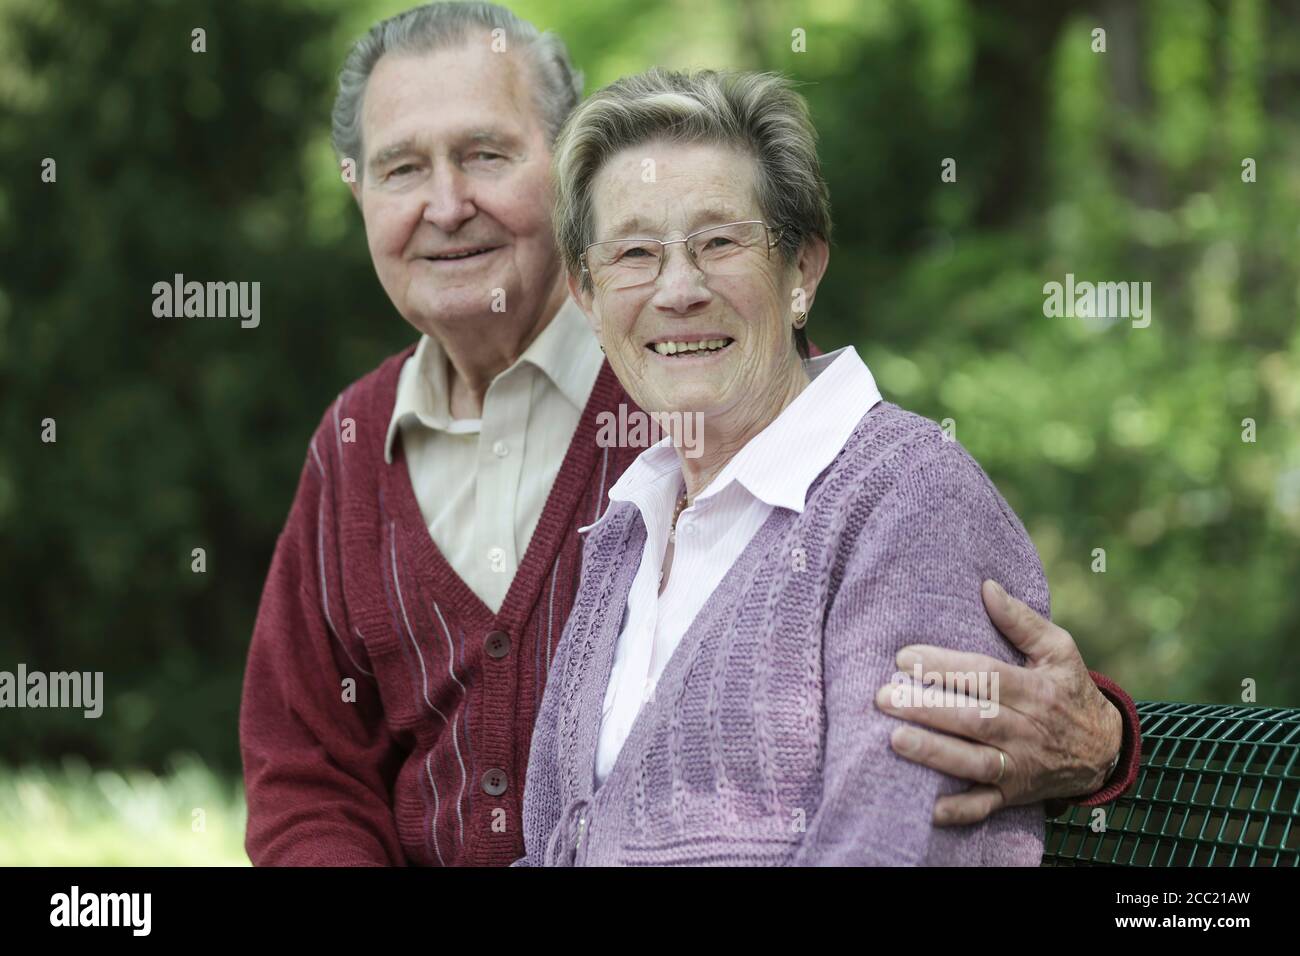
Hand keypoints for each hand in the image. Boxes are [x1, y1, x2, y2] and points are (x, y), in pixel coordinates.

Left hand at [874, 579, 1122, 825]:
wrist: (1103, 750)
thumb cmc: (1069, 690)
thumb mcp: (1059, 650)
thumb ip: (1021, 620)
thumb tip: (987, 586)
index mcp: (1034, 690)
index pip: (985, 676)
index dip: (945, 667)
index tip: (904, 656)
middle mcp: (1026, 730)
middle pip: (974, 719)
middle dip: (927, 709)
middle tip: (883, 697)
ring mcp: (1019, 765)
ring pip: (974, 762)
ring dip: (934, 754)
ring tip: (895, 740)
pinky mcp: (1014, 794)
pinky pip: (986, 806)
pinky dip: (959, 811)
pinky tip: (928, 809)